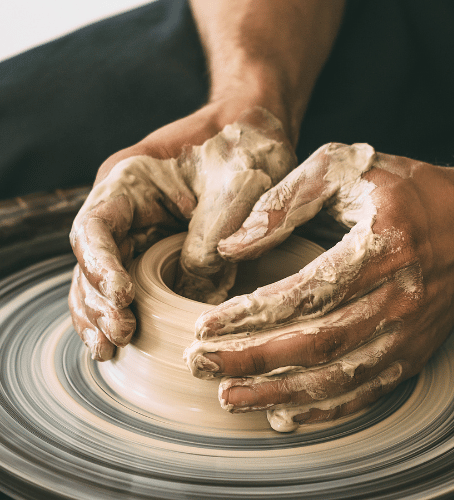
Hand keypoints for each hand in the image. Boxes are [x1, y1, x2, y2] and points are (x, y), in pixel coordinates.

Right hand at [69, 105, 295, 360]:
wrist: (257, 135)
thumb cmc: (244, 148)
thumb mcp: (234, 188)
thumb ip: (208, 239)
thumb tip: (191, 291)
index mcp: (130, 180)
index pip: (95, 226)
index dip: (100, 265)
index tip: (122, 297)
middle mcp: (126, 208)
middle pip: (91, 260)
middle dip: (100, 301)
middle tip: (120, 335)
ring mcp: (140, 230)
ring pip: (103, 277)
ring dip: (103, 314)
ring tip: (111, 348)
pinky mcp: (159, 250)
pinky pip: (132, 283)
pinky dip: (124, 311)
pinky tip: (122, 341)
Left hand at [185, 143, 453, 430]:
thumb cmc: (406, 190)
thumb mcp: (346, 167)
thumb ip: (286, 201)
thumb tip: (233, 245)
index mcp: (380, 246)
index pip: (305, 292)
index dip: (251, 314)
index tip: (204, 325)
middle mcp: (398, 298)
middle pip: (315, 344)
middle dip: (251, 360)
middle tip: (199, 364)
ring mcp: (408, 333)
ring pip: (336, 378)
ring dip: (278, 394)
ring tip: (228, 397)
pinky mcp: (412, 353)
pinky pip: (364, 392)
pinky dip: (321, 409)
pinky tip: (282, 414)